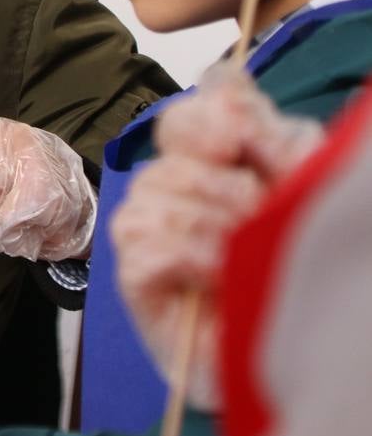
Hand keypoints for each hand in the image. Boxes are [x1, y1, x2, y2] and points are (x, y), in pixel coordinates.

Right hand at [114, 67, 321, 408]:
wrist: (298, 352)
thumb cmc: (299, 275)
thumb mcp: (301, 188)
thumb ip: (270, 134)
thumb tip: (228, 82)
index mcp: (216, 168)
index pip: (188, 117)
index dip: (209, 121)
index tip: (244, 143)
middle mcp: (174, 193)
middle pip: (169, 153)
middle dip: (223, 183)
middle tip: (258, 216)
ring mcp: (149, 234)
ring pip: (153, 192)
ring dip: (209, 222)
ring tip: (239, 255)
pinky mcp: (135, 277)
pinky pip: (145, 242)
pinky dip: (188, 254)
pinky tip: (214, 274)